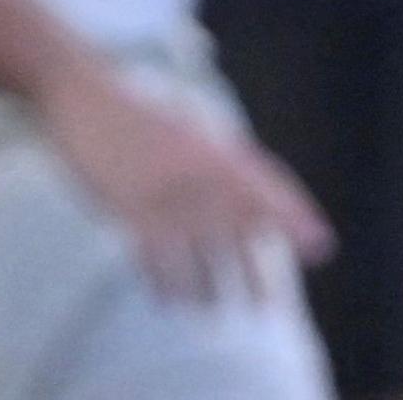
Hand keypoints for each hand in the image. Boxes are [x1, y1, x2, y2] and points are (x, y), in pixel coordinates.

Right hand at [32, 59, 332, 305]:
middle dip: (255, 271)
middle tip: (267, 308)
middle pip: (236, 229)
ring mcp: (162, 192)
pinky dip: (162, 281)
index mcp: (212, 148)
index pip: (266, 186)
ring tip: (211, 309)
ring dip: (207, 286)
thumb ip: (215, 159)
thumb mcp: (185, 129)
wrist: (82, 93)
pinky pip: (153, 256)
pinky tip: (168, 300)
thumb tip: (247, 195)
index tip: (321, 246)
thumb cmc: (134, 115)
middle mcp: (196, 172)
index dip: (295, 217)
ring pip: (196, 254)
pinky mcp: (126, 207)